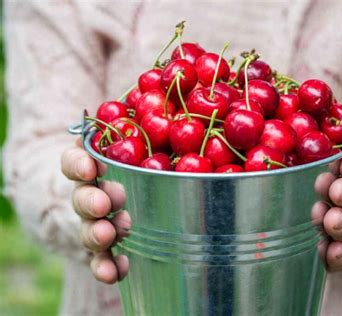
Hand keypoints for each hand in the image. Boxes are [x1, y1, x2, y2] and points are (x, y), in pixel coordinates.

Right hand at [61, 139, 129, 282]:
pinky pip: (103, 259)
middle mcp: (90, 194)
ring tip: (110, 234)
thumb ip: (131, 132)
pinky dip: (108, 266)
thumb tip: (150, 106)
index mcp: (93, 167)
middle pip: (82, 198)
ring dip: (98, 233)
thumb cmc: (135, 159)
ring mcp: (97, 223)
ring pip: (90, 230)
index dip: (78, 164)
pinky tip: (118, 272)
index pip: (75, 162)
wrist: (126, 192)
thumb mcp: (132, 142)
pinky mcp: (106, 248)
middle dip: (92, 201)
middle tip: (105, 203)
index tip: (90, 166)